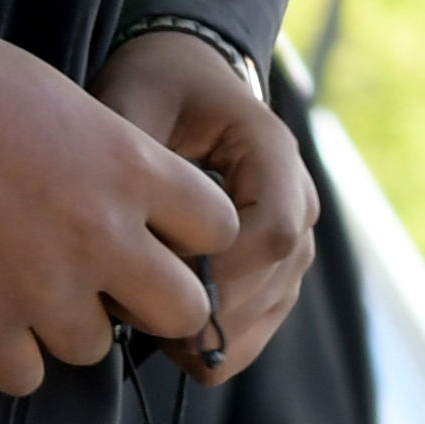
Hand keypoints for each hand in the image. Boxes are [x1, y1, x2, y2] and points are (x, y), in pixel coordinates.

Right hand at [0, 25, 236, 395]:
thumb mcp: (67, 102)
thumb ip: (112, 160)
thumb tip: (130, 203)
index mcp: (130, 169)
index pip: (219, 228)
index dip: (192, 237)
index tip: (160, 235)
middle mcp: (103, 235)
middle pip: (182, 310)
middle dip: (151, 303)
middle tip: (107, 286)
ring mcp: (44, 287)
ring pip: (94, 348)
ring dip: (66, 325)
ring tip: (22, 287)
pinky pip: (23, 377)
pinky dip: (6, 355)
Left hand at [93, 30, 316, 380]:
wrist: (186, 79)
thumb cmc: (157, 86)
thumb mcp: (133, 100)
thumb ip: (131, 161)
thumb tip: (124, 240)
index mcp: (274, 152)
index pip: (274, 231)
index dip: (220, 268)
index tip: (155, 272)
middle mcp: (300, 200)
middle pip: (274, 283)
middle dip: (204, 311)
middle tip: (132, 310)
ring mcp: (294, 243)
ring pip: (266, 317)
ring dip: (204, 335)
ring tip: (139, 317)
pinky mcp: (275, 274)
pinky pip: (255, 329)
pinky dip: (211, 344)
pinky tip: (162, 334)